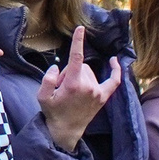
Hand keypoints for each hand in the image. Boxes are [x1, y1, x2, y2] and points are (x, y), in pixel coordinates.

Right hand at [37, 26, 124, 149]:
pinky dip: (115, 71)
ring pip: (89, 72)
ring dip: (81, 76)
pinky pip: (113, 81)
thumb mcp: (42, 97)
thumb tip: (57, 67)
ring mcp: (98, 92)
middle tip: (62, 87)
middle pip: (81, 66)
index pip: (77, 58)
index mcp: (74, 84)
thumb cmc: (53, 113)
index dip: (78, 42)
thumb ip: (48, 79)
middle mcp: (89, 87)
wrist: (66, 130)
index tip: (81, 29)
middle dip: (70, 71)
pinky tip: (114, 60)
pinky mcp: (103, 97)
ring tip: (72, 91)